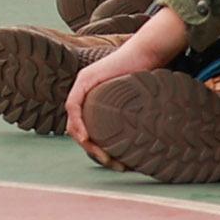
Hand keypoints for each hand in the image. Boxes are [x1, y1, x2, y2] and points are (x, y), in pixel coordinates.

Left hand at [62, 7, 190, 160]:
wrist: (147, 56)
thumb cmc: (146, 80)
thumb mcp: (136, 106)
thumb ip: (131, 120)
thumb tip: (144, 149)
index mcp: (95, 102)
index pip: (87, 129)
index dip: (94, 148)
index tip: (110, 161)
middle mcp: (85, 93)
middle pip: (78, 128)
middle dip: (92, 150)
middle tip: (111, 163)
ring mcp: (83, 85)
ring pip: (73, 120)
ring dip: (85, 142)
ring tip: (103, 156)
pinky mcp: (85, 79)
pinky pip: (73, 105)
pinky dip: (78, 123)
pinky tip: (86, 137)